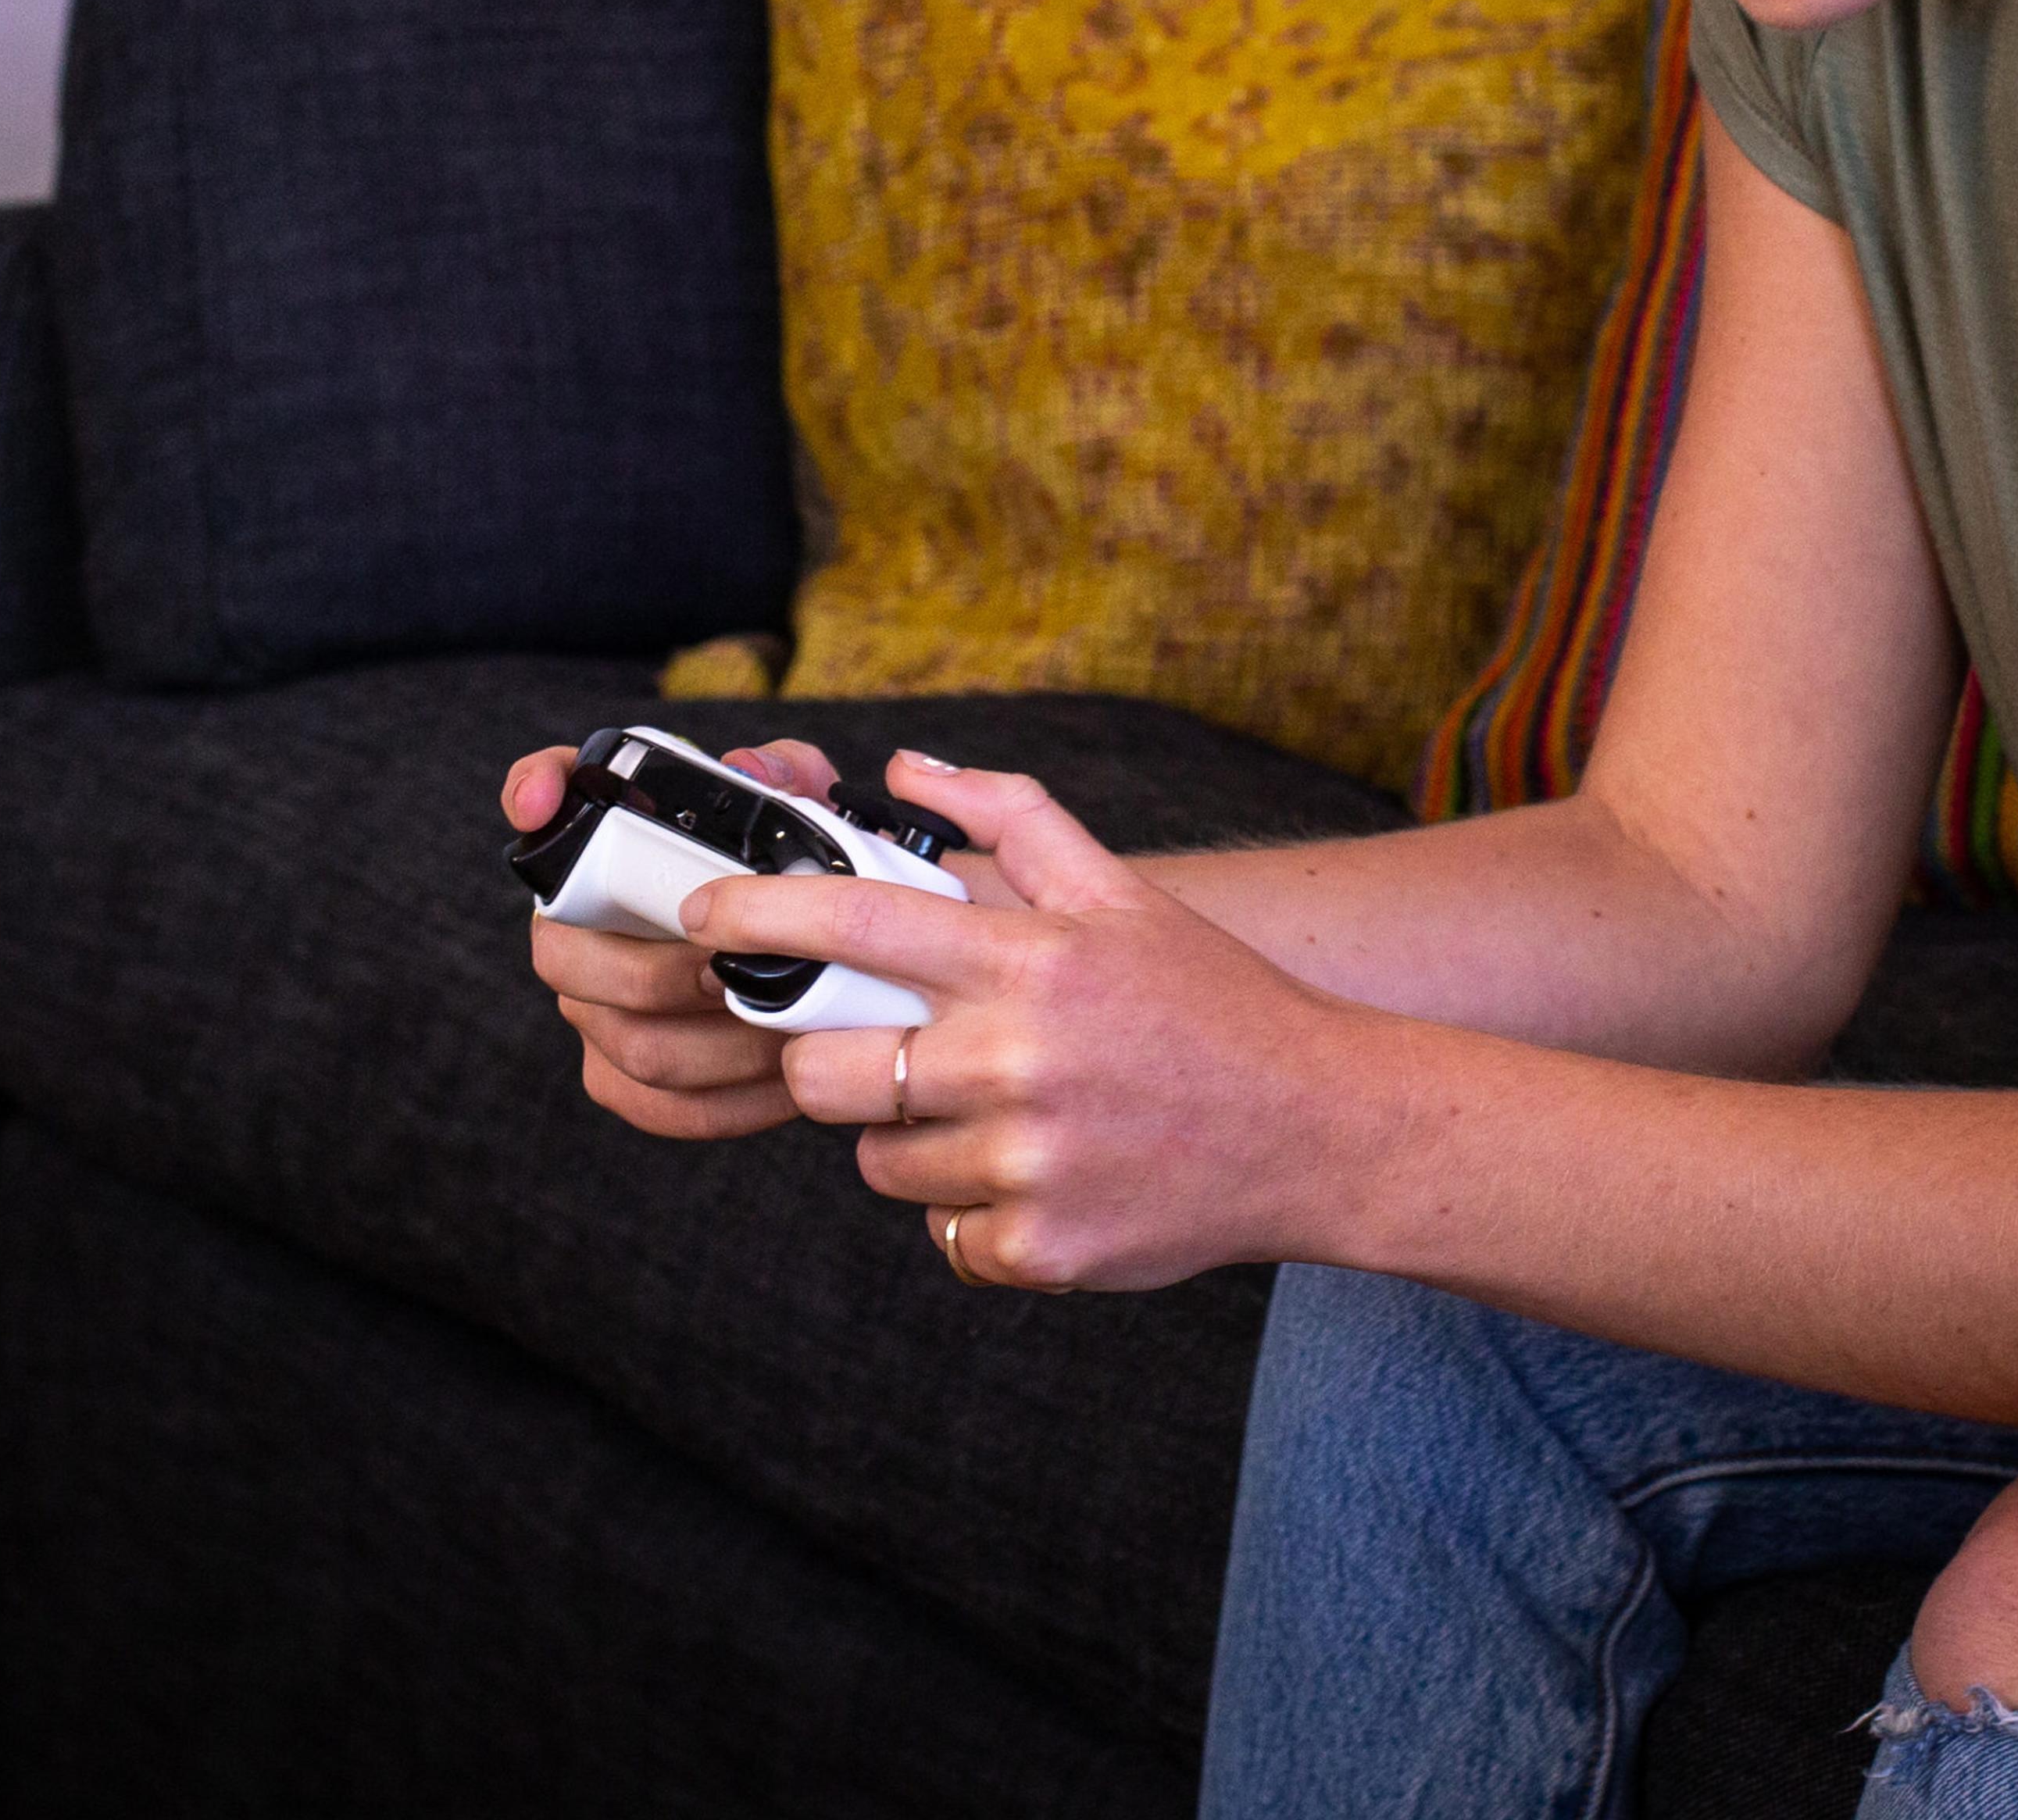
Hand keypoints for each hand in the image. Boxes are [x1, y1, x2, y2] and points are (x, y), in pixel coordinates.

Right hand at [501, 739, 800, 1138]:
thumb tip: (750, 771)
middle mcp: (578, 925)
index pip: (548, 793)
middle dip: (661, 973)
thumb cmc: (797, 873)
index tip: (538, 807)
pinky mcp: (625, 1079)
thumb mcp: (805, 812)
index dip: (532, 790)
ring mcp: (593, 1009)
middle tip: (737, 970)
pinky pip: (661, 1107)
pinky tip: (785, 1084)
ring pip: (631, 1045)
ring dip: (717, 1045)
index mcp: (611, 847)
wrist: (825, 963)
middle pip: (567, 960)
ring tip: (789, 1032)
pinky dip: (729, 1102)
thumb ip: (787, 774)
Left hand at [684, 756, 1375, 1291]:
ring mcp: (1025, 1162)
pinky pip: (942, 1235)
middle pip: (826, 1071)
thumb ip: (1013, 821)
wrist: (1318, 1126)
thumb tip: (910, 770)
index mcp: (1028, 961)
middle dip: (836, 1059)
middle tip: (898, 1050)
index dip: (757, 914)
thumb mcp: (1121, 893)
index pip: (854, 921)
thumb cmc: (1210, 1002)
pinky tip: (1044, 1171)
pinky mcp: (1038, 1248)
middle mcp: (1016, 1059)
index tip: (698, 917)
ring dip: (916, 1138)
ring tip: (1005, 1112)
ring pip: (879, 1162)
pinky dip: (975, 1211)